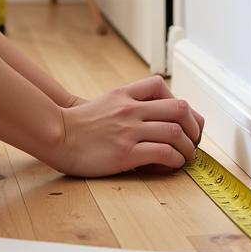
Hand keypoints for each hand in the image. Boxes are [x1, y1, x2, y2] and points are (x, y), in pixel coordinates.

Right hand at [49, 75, 204, 177]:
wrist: (57, 137)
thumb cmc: (80, 125)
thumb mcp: (106, 102)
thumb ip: (129, 103)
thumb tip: (155, 115)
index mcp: (125, 94)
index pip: (161, 86)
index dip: (178, 103)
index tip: (183, 120)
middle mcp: (130, 109)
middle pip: (179, 109)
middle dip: (193, 127)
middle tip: (193, 141)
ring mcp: (129, 130)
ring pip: (175, 132)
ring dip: (188, 147)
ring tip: (186, 157)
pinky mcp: (125, 153)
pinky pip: (163, 153)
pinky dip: (175, 160)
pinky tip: (171, 165)